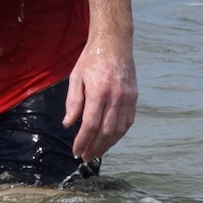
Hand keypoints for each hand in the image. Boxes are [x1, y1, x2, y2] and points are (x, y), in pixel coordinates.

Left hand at [63, 38, 137, 160]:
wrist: (114, 45)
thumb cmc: (90, 60)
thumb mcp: (75, 78)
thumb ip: (73, 102)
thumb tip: (68, 125)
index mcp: (98, 92)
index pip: (91, 124)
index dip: (83, 141)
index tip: (76, 151)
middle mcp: (116, 97)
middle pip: (106, 131)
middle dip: (95, 147)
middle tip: (85, 157)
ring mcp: (128, 99)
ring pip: (119, 129)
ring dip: (108, 145)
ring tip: (96, 153)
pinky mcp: (134, 98)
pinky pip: (128, 122)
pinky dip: (119, 134)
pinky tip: (110, 140)